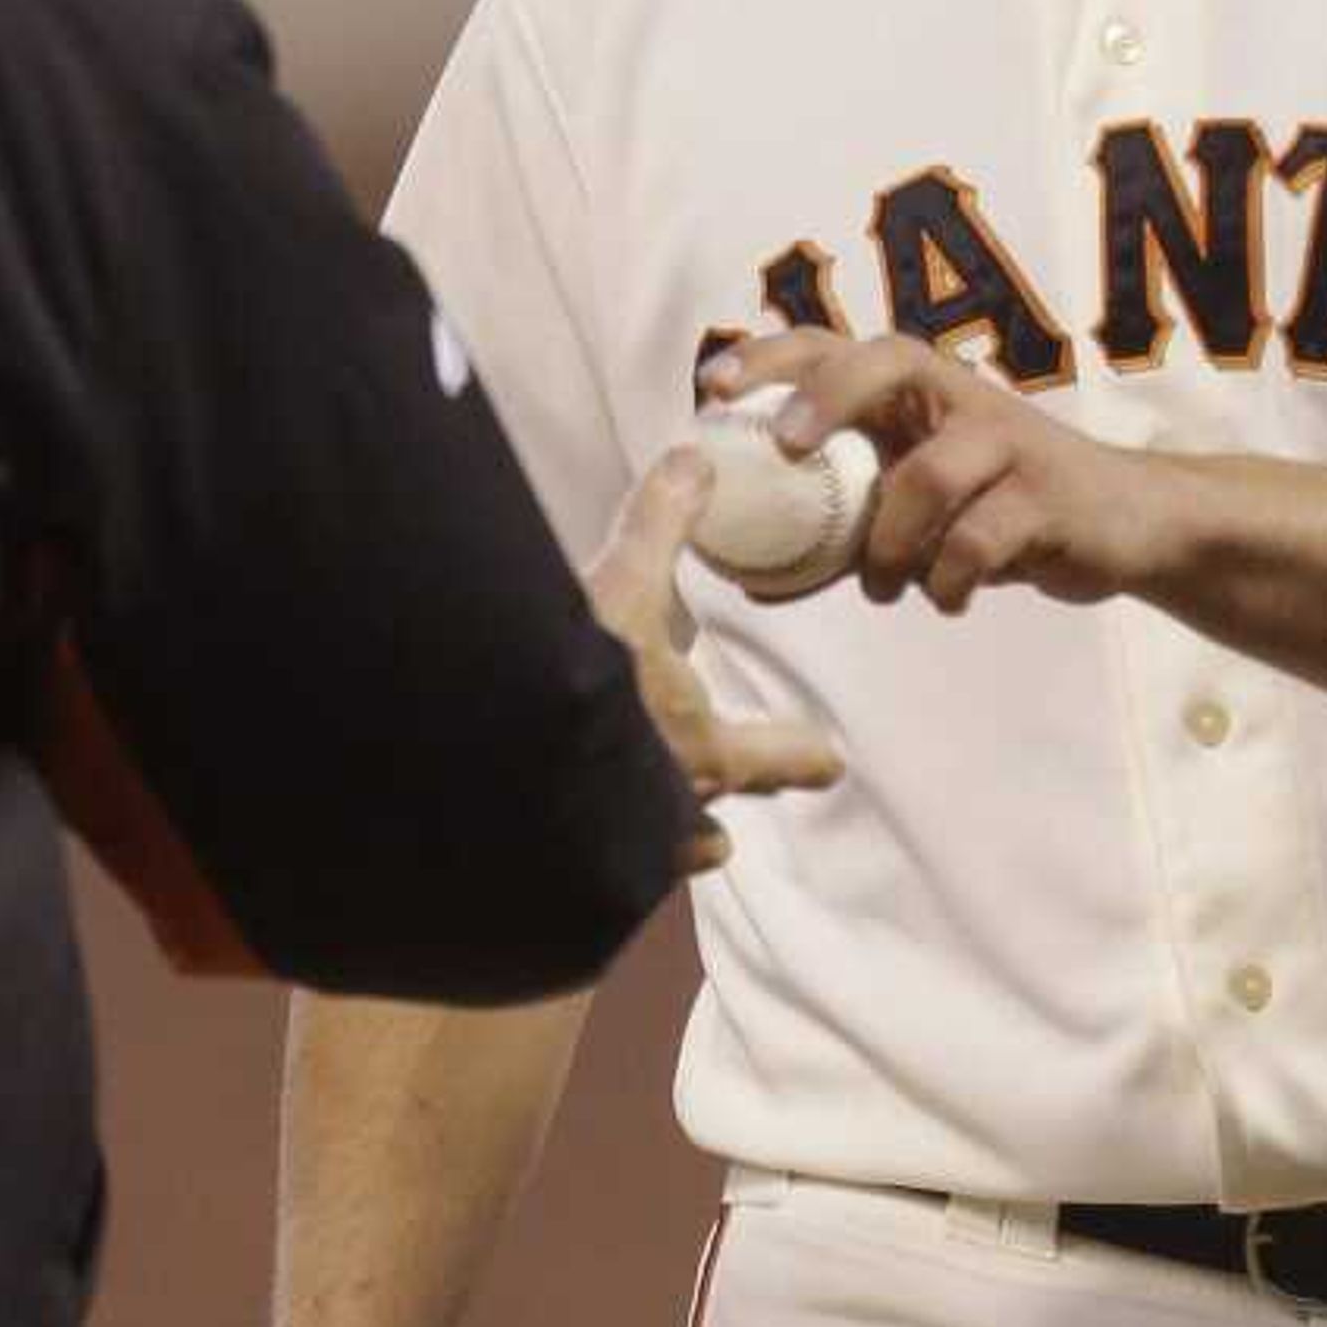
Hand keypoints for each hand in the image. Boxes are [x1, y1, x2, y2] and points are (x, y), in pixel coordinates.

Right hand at [581, 449, 844, 865]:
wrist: (497, 756)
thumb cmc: (577, 688)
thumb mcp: (621, 590)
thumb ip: (659, 528)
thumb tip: (694, 465)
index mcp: (703, 747)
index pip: (770, 755)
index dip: (799, 753)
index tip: (829, 760)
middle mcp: (672, 803)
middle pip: (713, 800)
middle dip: (721, 794)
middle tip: (733, 816)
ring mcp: (623, 838)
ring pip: (660, 836)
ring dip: (663, 826)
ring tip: (667, 833)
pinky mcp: (565, 851)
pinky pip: (596, 857)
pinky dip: (598, 853)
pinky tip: (588, 862)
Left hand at [703, 328, 1184, 615]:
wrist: (1125, 525)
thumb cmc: (1000, 512)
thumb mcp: (919, 513)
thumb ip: (847, 535)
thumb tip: (753, 584)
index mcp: (916, 394)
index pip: (837, 347)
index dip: (772, 358)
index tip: (712, 386)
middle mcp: (960, 398)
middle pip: (889, 361)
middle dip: (827, 395)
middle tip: (786, 446)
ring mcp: (1010, 440)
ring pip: (929, 475)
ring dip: (890, 546)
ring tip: (885, 589)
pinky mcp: (1050, 494)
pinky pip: (980, 540)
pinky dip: (949, 580)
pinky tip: (948, 598)